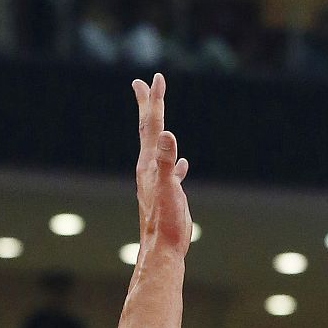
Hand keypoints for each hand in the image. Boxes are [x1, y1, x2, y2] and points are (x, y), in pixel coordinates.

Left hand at [133, 73, 191, 256]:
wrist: (161, 249)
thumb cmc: (165, 223)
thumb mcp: (168, 189)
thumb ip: (168, 162)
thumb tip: (169, 135)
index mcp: (150, 164)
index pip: (153, 126)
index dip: (155, 101)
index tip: (156, 78)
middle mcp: (150, 169)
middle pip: (148, 131)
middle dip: (148, 106)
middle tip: (143, 84)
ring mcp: (158, 182)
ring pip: (158, 148)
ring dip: (158, 129)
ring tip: (158, 116)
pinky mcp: (168, 195)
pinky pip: (172, 172)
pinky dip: (176, 162)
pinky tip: (184, 163)